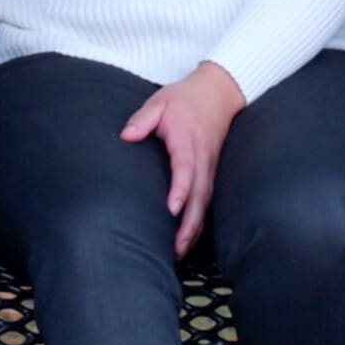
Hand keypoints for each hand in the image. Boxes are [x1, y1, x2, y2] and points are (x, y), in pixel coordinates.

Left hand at [120, 62, 244, 256]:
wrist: (219, 92)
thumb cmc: (185, 99)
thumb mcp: (159, 101)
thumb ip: (142, 119)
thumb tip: (126, 136)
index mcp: (187, 139)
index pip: (185, 167)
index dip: (181, 189)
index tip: (173, 208)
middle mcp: (202, 157)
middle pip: (200, 194)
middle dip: (190, 222)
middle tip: (177, 247)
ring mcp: (210, 166)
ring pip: (206, 202)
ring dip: (195, 228)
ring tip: (180, 251)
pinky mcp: (212, 172)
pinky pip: (208, 199)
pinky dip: (200, 220)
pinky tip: (189, 238)